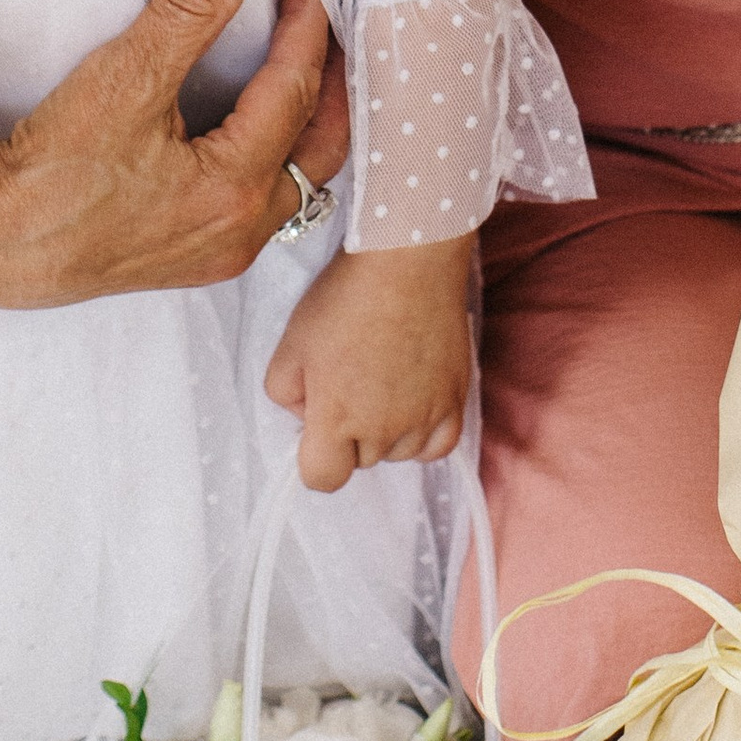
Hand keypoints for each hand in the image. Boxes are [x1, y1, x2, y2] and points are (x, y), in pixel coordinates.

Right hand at [0, 0, 350, 305]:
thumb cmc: (49, 167)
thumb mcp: (124, 77)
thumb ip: (188, 8)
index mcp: (234, 189)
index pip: (297, 89)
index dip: (309, 25)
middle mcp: (240, 231)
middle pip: (322, 144)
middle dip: (335, 78)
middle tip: (335, 20)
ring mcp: (217, 251)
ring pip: (298, 177)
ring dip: (311, 120)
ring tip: (309, 62)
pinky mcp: (190, 256)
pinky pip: (263, 198)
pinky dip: (278, 151)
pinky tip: (260, 120)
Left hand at [265, 238, 473, 491]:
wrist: (407, 261)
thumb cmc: (345, 298)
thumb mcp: (291, 342)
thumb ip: (284, 393)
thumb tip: (304, 412)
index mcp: (336, 421)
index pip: (321, 479)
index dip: (313, 456)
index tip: (316, 424)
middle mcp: (382, 431)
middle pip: (360, 460)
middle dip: (348, 433)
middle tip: (349, 380)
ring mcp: (424, 418)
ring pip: (397, 453)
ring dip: (386, 431)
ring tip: (383, 381)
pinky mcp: (455, 400)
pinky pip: (438, 445)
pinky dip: (424, 434)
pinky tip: (414, 406)